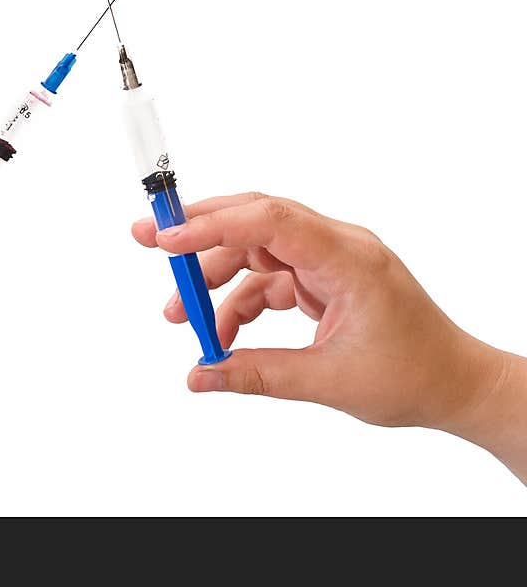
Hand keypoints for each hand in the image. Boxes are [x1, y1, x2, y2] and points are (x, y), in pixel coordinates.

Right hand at [132, 192, 526, 481]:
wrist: (454, 384)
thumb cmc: (414, 375)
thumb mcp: (328, 381)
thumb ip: (257, 375)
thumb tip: (200, 375)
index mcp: (350, 258)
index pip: (272, 221)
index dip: (214, 224)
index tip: (166, 239)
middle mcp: (337, 246)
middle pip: (256, 219)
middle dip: (200, 231)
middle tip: (150, 241)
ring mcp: (328, 259)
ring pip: (255, 248)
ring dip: (214, 277)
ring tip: (181, 315)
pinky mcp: (321, 277)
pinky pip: (266, 277)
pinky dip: (239, 301)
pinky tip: (222, 334)